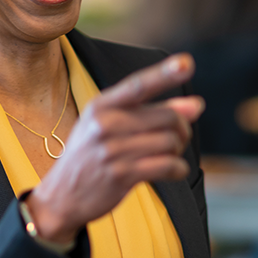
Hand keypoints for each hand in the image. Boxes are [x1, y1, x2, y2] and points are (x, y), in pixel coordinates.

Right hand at [26, 53, 203, 244]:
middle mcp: (105, 124)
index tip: (187, 62)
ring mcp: (112, 150)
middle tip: (178, 138)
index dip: (165, 73)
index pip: (138, 85)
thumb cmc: (92, 154)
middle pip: (168, 117)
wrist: (61, 195)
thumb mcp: (110, 125)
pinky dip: (178, 169)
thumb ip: (151, 112)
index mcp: (102, 105)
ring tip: (169, 156)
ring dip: (178, 151)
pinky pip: (167, 166)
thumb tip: (196, 105)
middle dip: (183, 128)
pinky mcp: (121, 175)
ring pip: (171, 142)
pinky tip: (173, 171)